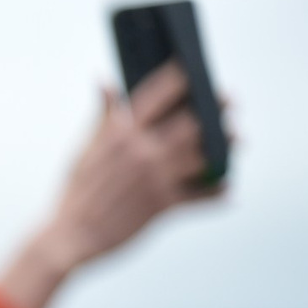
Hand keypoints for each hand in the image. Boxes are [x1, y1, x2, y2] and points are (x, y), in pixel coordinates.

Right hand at [0, 64, 224, 307]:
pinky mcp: (162, 205)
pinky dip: (218, 193)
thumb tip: (104, 81)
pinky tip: (229, 188)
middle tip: (230, 105)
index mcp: (121, 133)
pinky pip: (201, 195)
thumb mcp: (84, 150)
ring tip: (238, 141)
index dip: (182, 76)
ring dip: (226, 147)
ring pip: (205, 154)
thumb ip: (103, 116)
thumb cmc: (75, 193)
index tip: (196, 69)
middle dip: (217, 110)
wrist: (69, 238)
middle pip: (193, 121)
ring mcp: (154, 177)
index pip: (159, 93)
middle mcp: (141, 150)